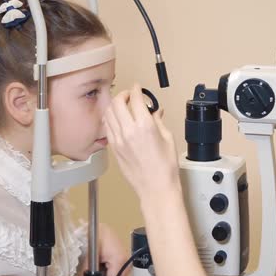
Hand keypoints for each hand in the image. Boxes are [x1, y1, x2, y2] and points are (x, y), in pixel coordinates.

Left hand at [74, 223, 128, 275]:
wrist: (101, 227)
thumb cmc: (97, 235)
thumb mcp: (90, 253)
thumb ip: (87, 269)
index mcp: (118, 260)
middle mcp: (125, 260)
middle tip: (96, 274)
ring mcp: (126, 258)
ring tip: (100, 267)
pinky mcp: (125, 256)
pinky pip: (120, 270)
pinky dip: (113, 271)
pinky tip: (105, 264)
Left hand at [104, 84, 180, 204]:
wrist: (156, 188)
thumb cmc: (165, 168)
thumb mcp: (167, 138)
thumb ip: (159, 121)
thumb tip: (156, 112)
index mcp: (145, 126)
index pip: (135, 98)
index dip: (136, 89)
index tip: (138, 87)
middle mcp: (129, 131)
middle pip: (117, 102)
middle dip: (123, 94)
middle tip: (129, 95)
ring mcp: (119, 141)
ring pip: (108, 113)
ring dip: (115, 106)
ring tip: (122, 106)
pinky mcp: (114, 149)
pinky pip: (107, 128)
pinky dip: (111, 119)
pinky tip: (118, 120)